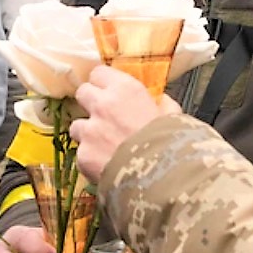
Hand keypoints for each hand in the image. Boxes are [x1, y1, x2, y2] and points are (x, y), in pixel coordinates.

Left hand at [70, 65, 177, 181]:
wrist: (162, 179)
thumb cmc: (172, 144)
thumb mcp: (174, 117)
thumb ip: (163, 105)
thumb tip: (161, 102)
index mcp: (126, 90)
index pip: (99, 73)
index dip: (103, 84)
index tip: (109, 92)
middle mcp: (103, 105)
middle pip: (82, 93)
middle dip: (90, 104)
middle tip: (103, 117)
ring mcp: (90, 131)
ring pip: (77, 126)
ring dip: (88, 134)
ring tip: (105, 148)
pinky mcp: (83, 155)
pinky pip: (82, 154)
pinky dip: (91, 160)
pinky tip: (107, 167)